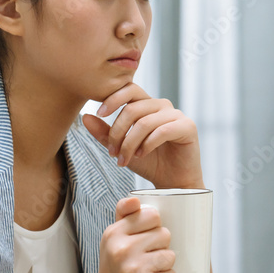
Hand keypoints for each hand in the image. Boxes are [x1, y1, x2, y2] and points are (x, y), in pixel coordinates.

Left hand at [82, 83, 203, 188]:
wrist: (172, 183)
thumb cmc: (149, 163)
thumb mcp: (121, 148)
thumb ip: (105, 133)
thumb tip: (85, 117)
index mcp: (147, 104)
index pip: (129, 89)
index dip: (113, 98)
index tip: (99, 113)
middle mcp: (162, 105)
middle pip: (133, 108)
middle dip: (118, 132)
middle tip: (112, 152)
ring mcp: (176, 114)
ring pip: (145, 122)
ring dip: (130, 143)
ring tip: (125, 159)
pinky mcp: (188, 126)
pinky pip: (162, 130)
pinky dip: (148, 144)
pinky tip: (142, 155)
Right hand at [94, 197, 175, 272]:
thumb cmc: (115, 266)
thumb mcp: (113, 238)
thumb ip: (124, 215)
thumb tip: (134, 199)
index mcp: (114, 233)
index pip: (152, 215)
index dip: (154, 225)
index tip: (145, 236)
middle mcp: (122, 249)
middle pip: (164, 234)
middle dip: (160, 246)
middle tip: (144, 257)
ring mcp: (134, 269)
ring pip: (170, 255)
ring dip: (163, 265)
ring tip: (147, 271)